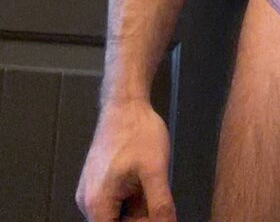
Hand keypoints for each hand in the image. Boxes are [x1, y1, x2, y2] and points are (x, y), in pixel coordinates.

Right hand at [75, 99, 176, 221]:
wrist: (125, 102)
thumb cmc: (139, 133)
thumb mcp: (156, 171)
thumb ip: (160, 205)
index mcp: (97, 204)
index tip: (156, 216)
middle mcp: (87, 203)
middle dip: (139, 218)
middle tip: (159, 202)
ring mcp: (90, 191)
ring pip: (115, 214)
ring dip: (136, 210)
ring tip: (151, 188)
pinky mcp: (96, 181)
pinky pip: (112, 202)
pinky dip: (130, 200)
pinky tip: (145, 184)